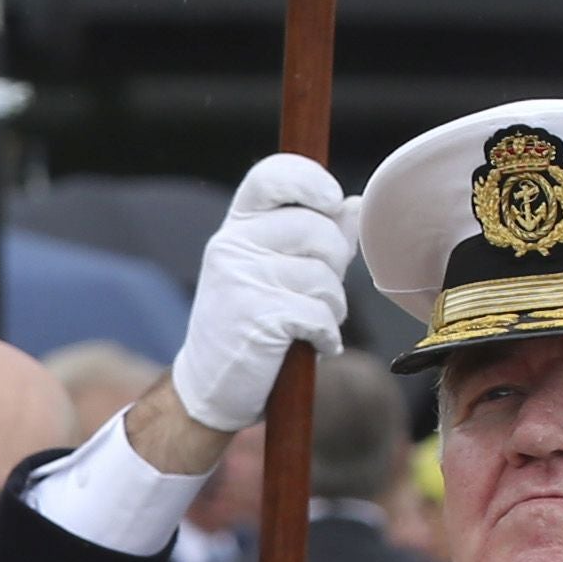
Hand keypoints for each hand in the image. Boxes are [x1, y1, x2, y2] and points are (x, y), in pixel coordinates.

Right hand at [164, 152, 360, 438]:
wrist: (210, 386)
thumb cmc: (248, 325)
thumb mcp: (274, 271)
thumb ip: (314, 236)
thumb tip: (352, 206)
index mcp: (237, 227)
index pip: (271, 175)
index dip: (311, 181)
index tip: (331, 203)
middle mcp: (232, 245)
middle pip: (318, 230)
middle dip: (335, 266)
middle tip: (315, 295)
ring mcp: (241, 280)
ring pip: (325, 278)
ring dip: (331, 309)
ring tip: (307, 326)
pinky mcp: (256, 317)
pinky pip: (321, 315)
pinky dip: (326, 336)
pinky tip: (311, 345)